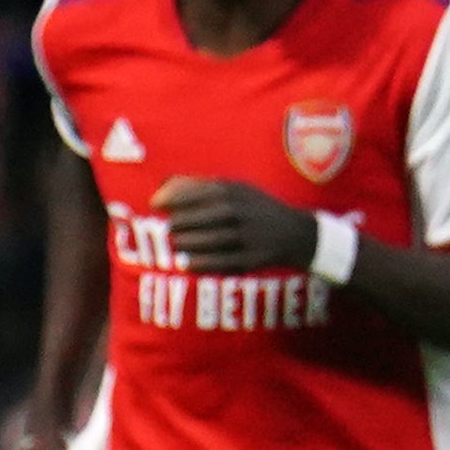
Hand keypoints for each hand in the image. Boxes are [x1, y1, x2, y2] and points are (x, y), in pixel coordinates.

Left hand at [150, 176, 320, 274]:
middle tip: (167, 228)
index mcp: (232, 191)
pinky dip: (200, 263)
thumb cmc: (251, 207)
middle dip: (176, 224)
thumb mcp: (233, 188)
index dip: (169, 199)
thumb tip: (160, 186)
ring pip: (208, 241)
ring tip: (175, 244)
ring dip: (185, 244)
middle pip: (198, 218)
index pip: (194, 193)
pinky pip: (221, 263)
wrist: (296, 233)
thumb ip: (196, 186)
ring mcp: (246, 236)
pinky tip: (185, 263)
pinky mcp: (251, 259)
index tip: (154, 205)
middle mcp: (239, 212)